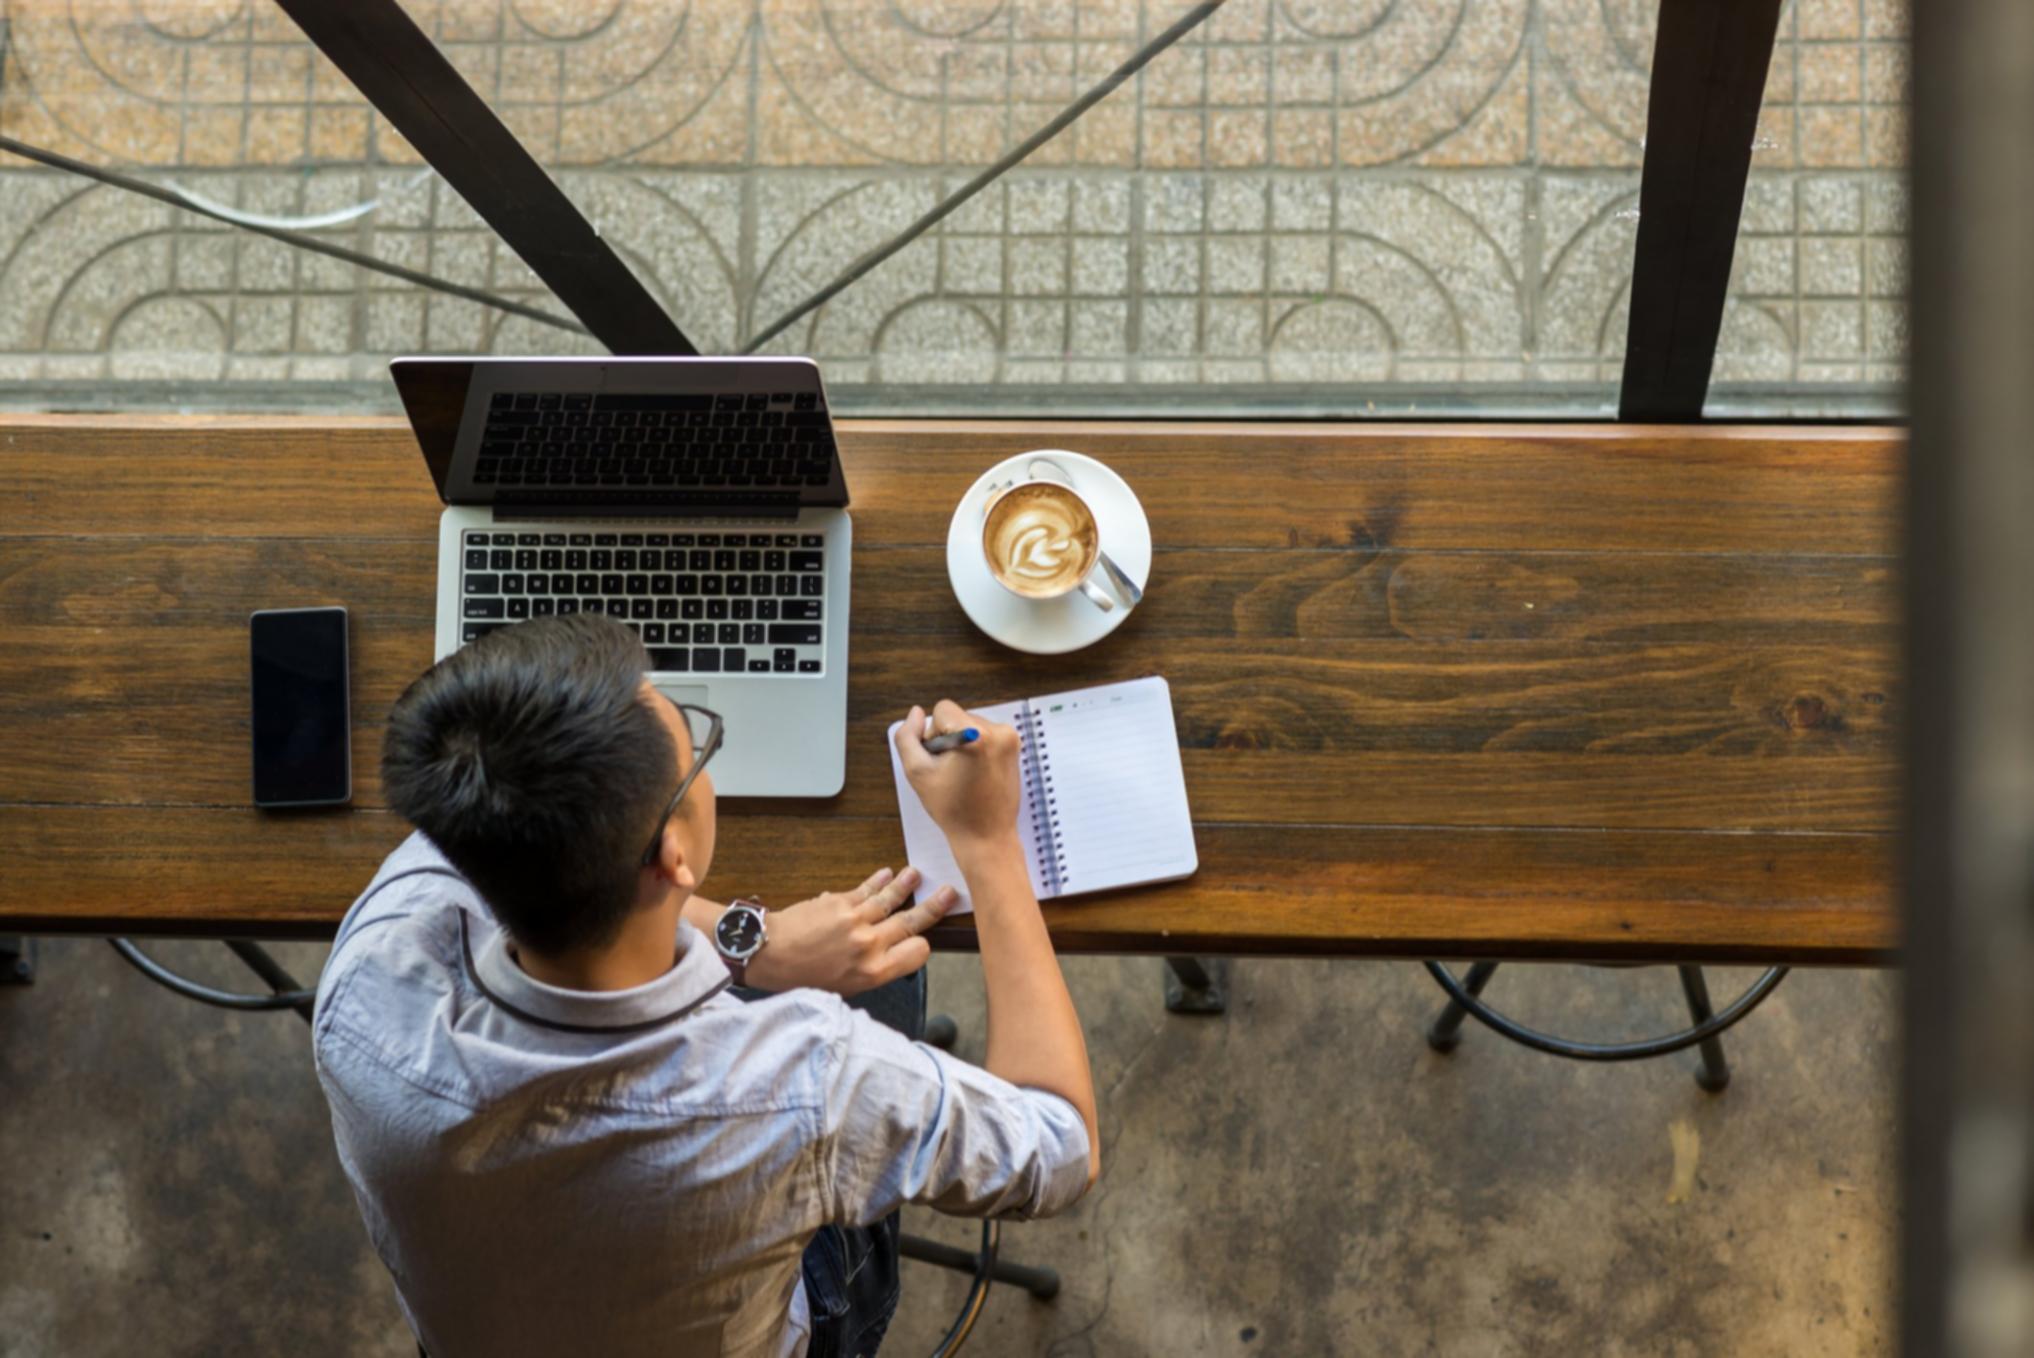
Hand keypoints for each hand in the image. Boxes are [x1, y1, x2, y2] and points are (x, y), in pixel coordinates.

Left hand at [743, 866, 957, 994]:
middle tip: (949, 893)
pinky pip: (867, 889)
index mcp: (873, 971)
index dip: (922, 946)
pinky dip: (879, 880)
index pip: (918, 953)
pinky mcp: (840, 901)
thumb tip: (887, 954)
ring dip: (907, 886)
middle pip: (910, 922)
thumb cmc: (801, 977)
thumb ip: (870, 971)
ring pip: (891, 899)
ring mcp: (856, 920)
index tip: (923, 940)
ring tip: (918, 875)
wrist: (768, 954)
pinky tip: (888, 873)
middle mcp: (870, 944)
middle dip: (933, 907)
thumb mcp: (843, 988)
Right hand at [893, 702, 1023, 855]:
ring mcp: (1010, 739)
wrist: (986, 836)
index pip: (942, 710)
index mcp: (977, 736)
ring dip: (962, 744)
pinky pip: (984, 735)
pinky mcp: (1014, 747)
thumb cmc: (953, 809)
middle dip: (948, 739)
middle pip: (957, 716)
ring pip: (970, 725)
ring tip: (964, 775)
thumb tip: (915, 713)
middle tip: (951, 772)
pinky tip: (975, 773)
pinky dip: (976, 749)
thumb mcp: (918, 772)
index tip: (940, 760)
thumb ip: (907, 737)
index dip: (932, 735)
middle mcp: (999, 732)